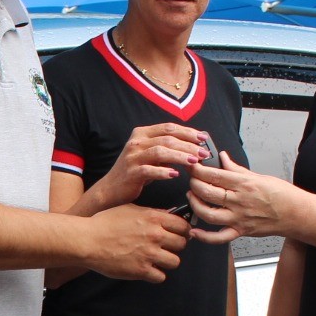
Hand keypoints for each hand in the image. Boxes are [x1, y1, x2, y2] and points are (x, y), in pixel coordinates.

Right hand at [83, 204, 188, 281]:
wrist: (87, 240)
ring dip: (167, 261)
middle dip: (175, 246)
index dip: (182, 231)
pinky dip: (156, 275)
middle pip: (182, 244)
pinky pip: (161, 277)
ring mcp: (149, 254)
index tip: (177, 234)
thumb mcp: (130, 209)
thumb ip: (151, 213)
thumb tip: (168, 215)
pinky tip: (148, 269)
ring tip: (157, 260)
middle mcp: (155, 236)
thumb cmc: (104, 223)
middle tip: (166, 248)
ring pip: (175, 262)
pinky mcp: (141, 270)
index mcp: (153, 218)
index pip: (183, 226)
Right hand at [91, 124, 207, 209]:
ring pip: (160, 152)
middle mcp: (136, 142)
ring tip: (194, 162)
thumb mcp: (150, 155)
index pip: (168, 128)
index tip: (203, 138)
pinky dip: (163, 171)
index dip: (188, 131)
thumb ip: (166, 148)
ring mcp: (132, 157)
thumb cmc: (135, 171)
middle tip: (203, 153)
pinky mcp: (131, 172)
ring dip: (179, 156)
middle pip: (167, 139)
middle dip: (188, 145)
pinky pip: (149, 170)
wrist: (111, 188)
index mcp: (142, 134)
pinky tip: (175, 174)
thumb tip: (193, 144)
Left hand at [184, 153, 300, 243]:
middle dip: (194, 184)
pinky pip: (218, 237)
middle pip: (207, 192)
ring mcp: (239, 218)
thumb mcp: (259, 176)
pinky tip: (194, 232)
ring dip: (195, 204)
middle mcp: (240, 201)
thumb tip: (223, 158)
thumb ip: (237, 169)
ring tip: (192, 197)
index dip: (199, 170)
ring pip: (208, 213)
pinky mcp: (240, 231)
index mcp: (245, 184)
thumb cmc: (282, 195)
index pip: (215, 174)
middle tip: (191, 179)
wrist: (297, 214)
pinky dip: (204, 236)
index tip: (192, 166)